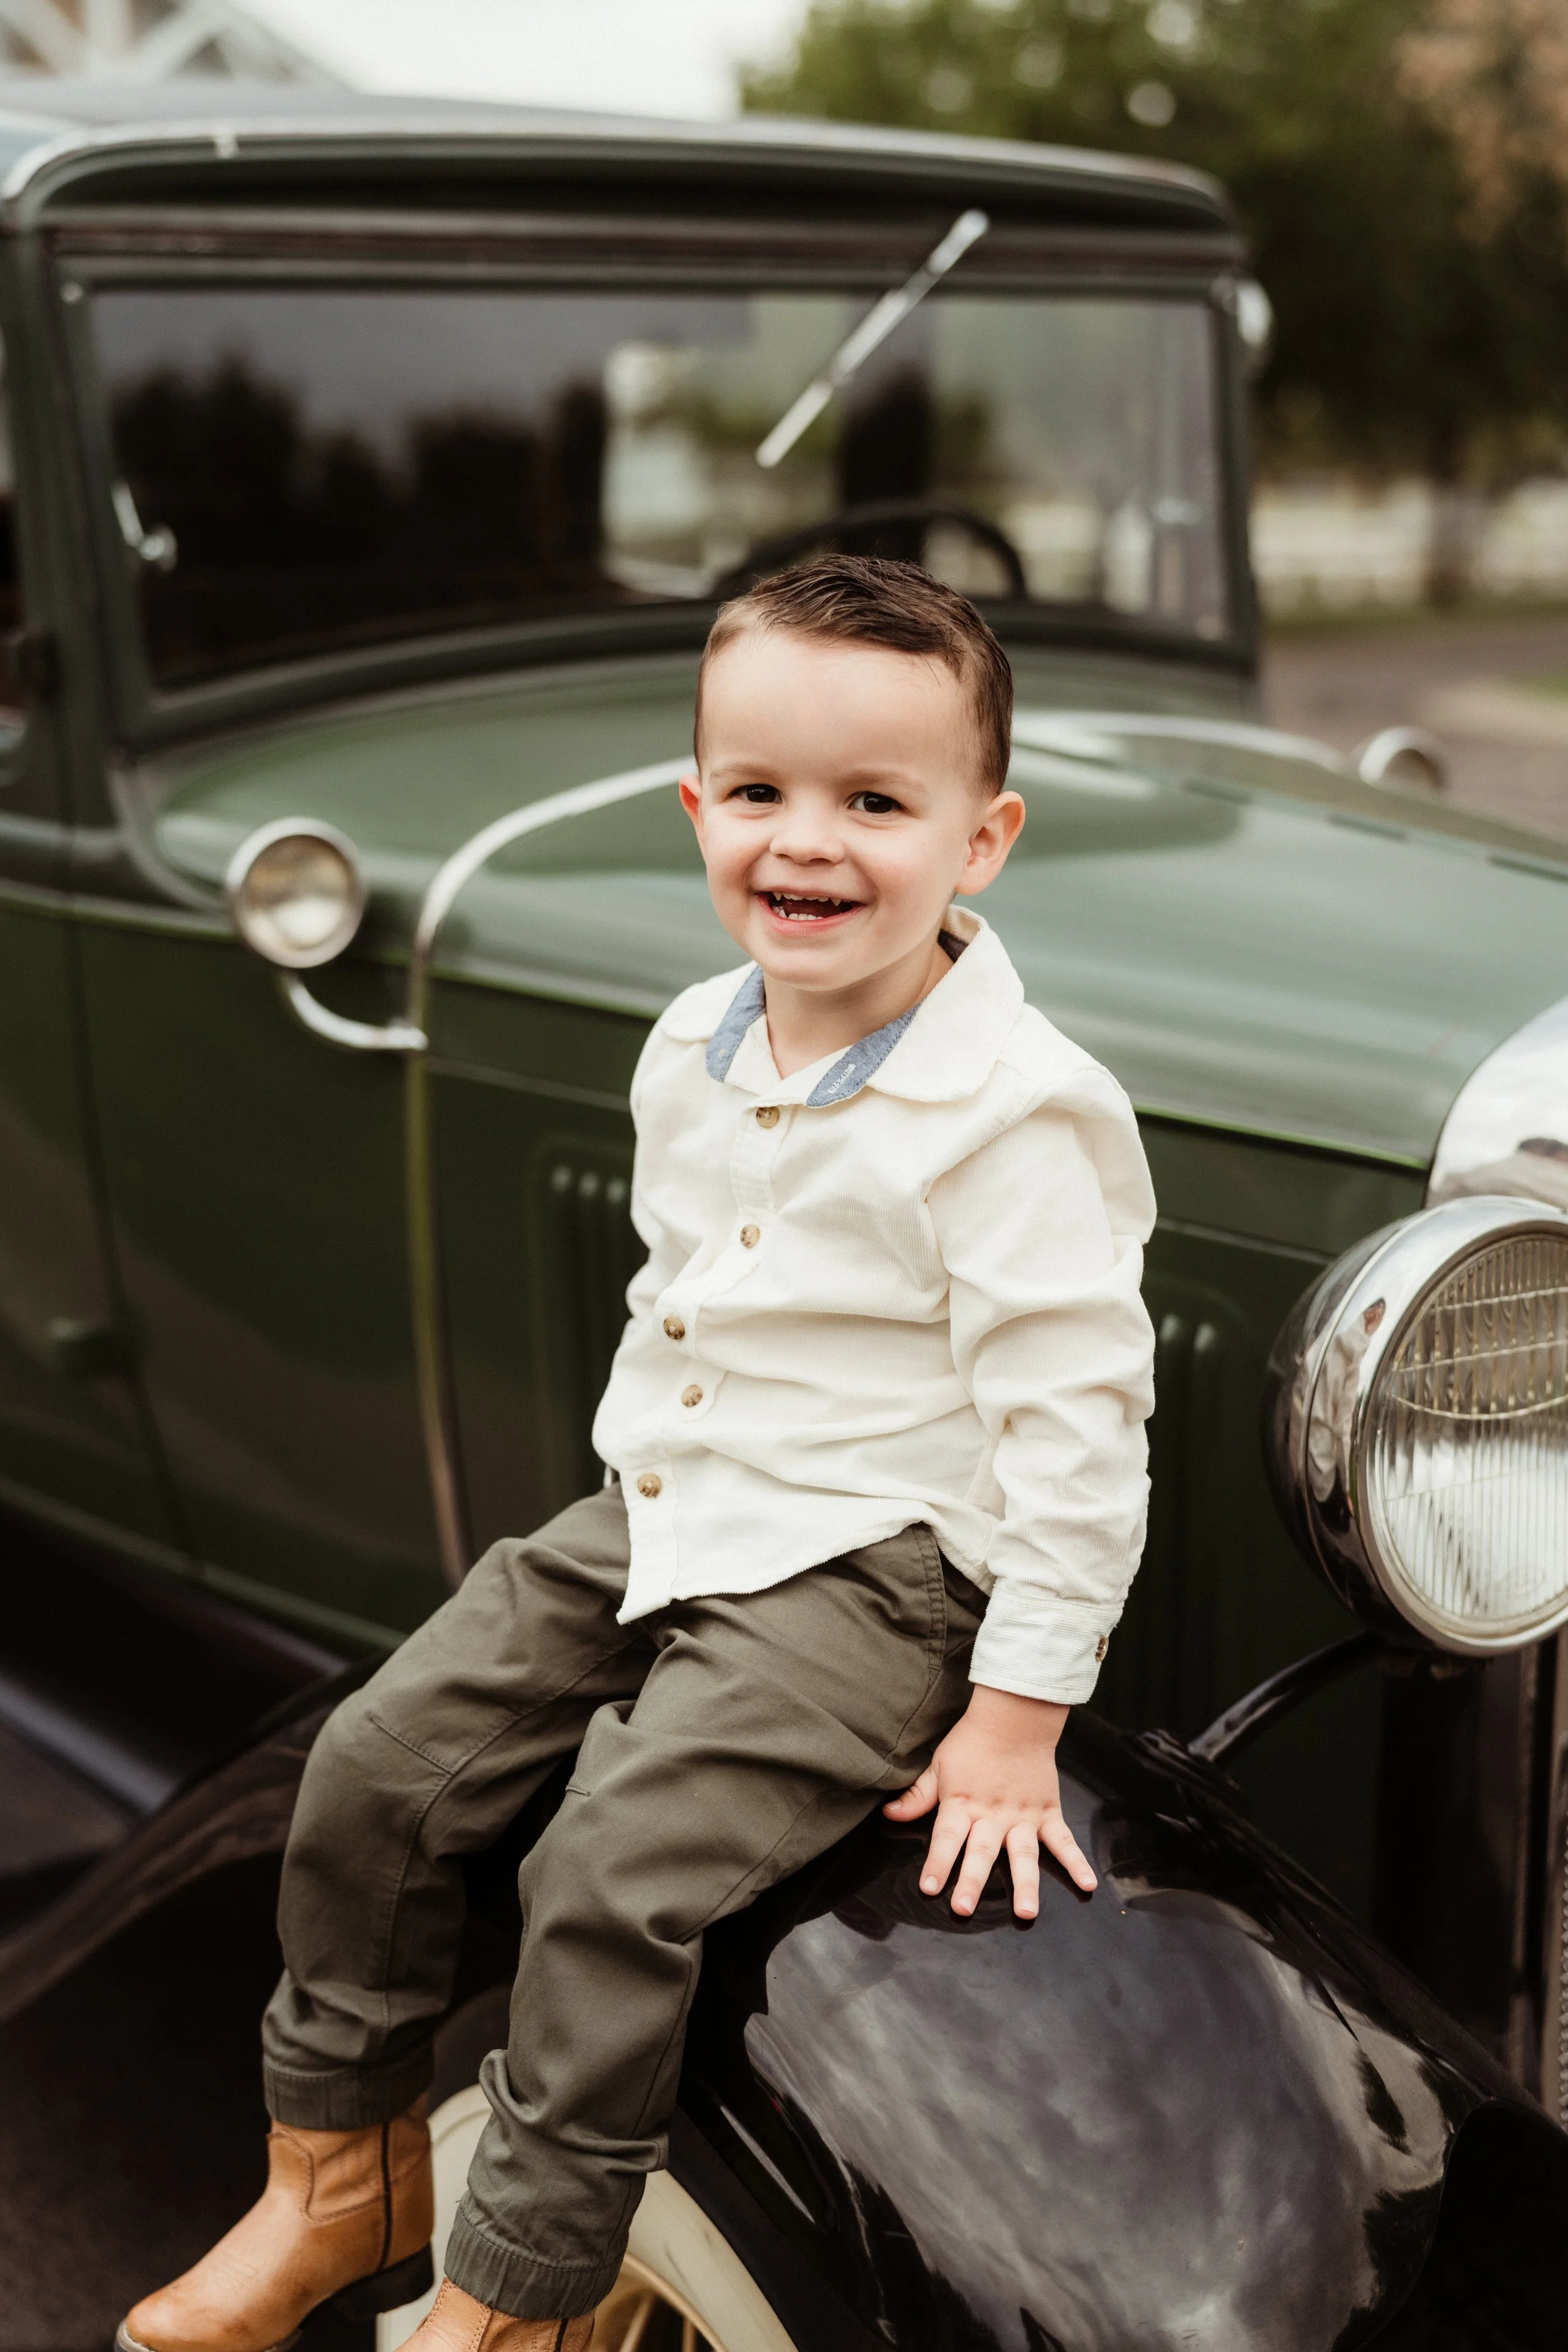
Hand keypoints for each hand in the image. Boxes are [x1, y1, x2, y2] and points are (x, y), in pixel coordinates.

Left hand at [883, 1685, 1095, 1918]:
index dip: (938, 1863)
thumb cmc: (972, 1742)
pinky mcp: (1048, 1812)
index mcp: (963, 1803)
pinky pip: (1064, 1841)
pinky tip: (1087, 1884)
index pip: (947, 1838)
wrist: (1014, 1717)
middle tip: (964, 1908)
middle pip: (981, 1852)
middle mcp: (993, 1814)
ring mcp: (1023, 1816)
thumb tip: (888, 1814)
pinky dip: (1077, 1862)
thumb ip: (917, 1796)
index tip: (930, 1888)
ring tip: (1027, 1912)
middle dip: (972, 1882)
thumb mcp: (938, 1765)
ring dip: (1025, 1884)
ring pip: (1023, 1854)